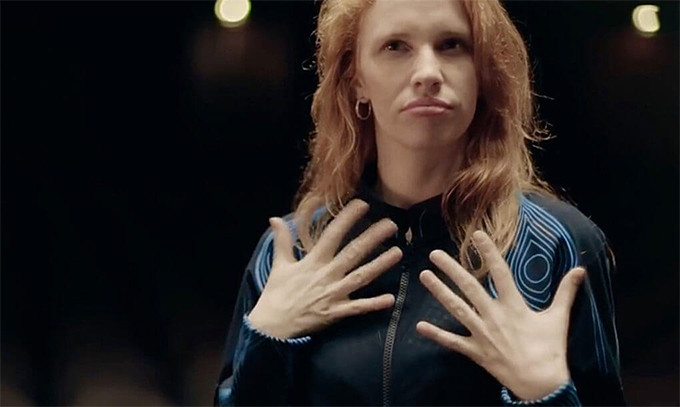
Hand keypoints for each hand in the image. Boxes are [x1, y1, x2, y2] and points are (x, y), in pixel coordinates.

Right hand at [248, 199, 401, 338]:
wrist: (273, 326)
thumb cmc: (276, 294)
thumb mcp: (279, 264)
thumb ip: (282, 240)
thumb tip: (274, 218)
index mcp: (313, 261)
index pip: (332, 234)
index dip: (347, 219)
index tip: (362, 204)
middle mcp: (327, 275)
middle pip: (353, 252)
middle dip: (373, 237)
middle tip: (391, 224)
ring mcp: (334, 294)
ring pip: (361, 277)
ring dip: (380, 265)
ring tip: (398, 252)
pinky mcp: (337, 312)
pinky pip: (358, 308)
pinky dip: (374, 304)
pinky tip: (391, 298)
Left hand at [416, 230, 585, 400]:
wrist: (541, 384)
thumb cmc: (550, 349)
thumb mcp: (559, 318)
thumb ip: (566, 292)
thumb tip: (580, 269)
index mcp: (514, 306)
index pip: (500, 273)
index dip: (489, 253)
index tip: (478, 235)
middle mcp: (494, 317)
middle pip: (470, 288)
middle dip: (451, 270)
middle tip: (434, 254)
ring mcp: (482, 334)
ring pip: (457, 309)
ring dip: (439, 292)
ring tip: (424, 276)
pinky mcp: (476, 351)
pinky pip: (453, 342)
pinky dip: (436, 334)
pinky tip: (419, 325)